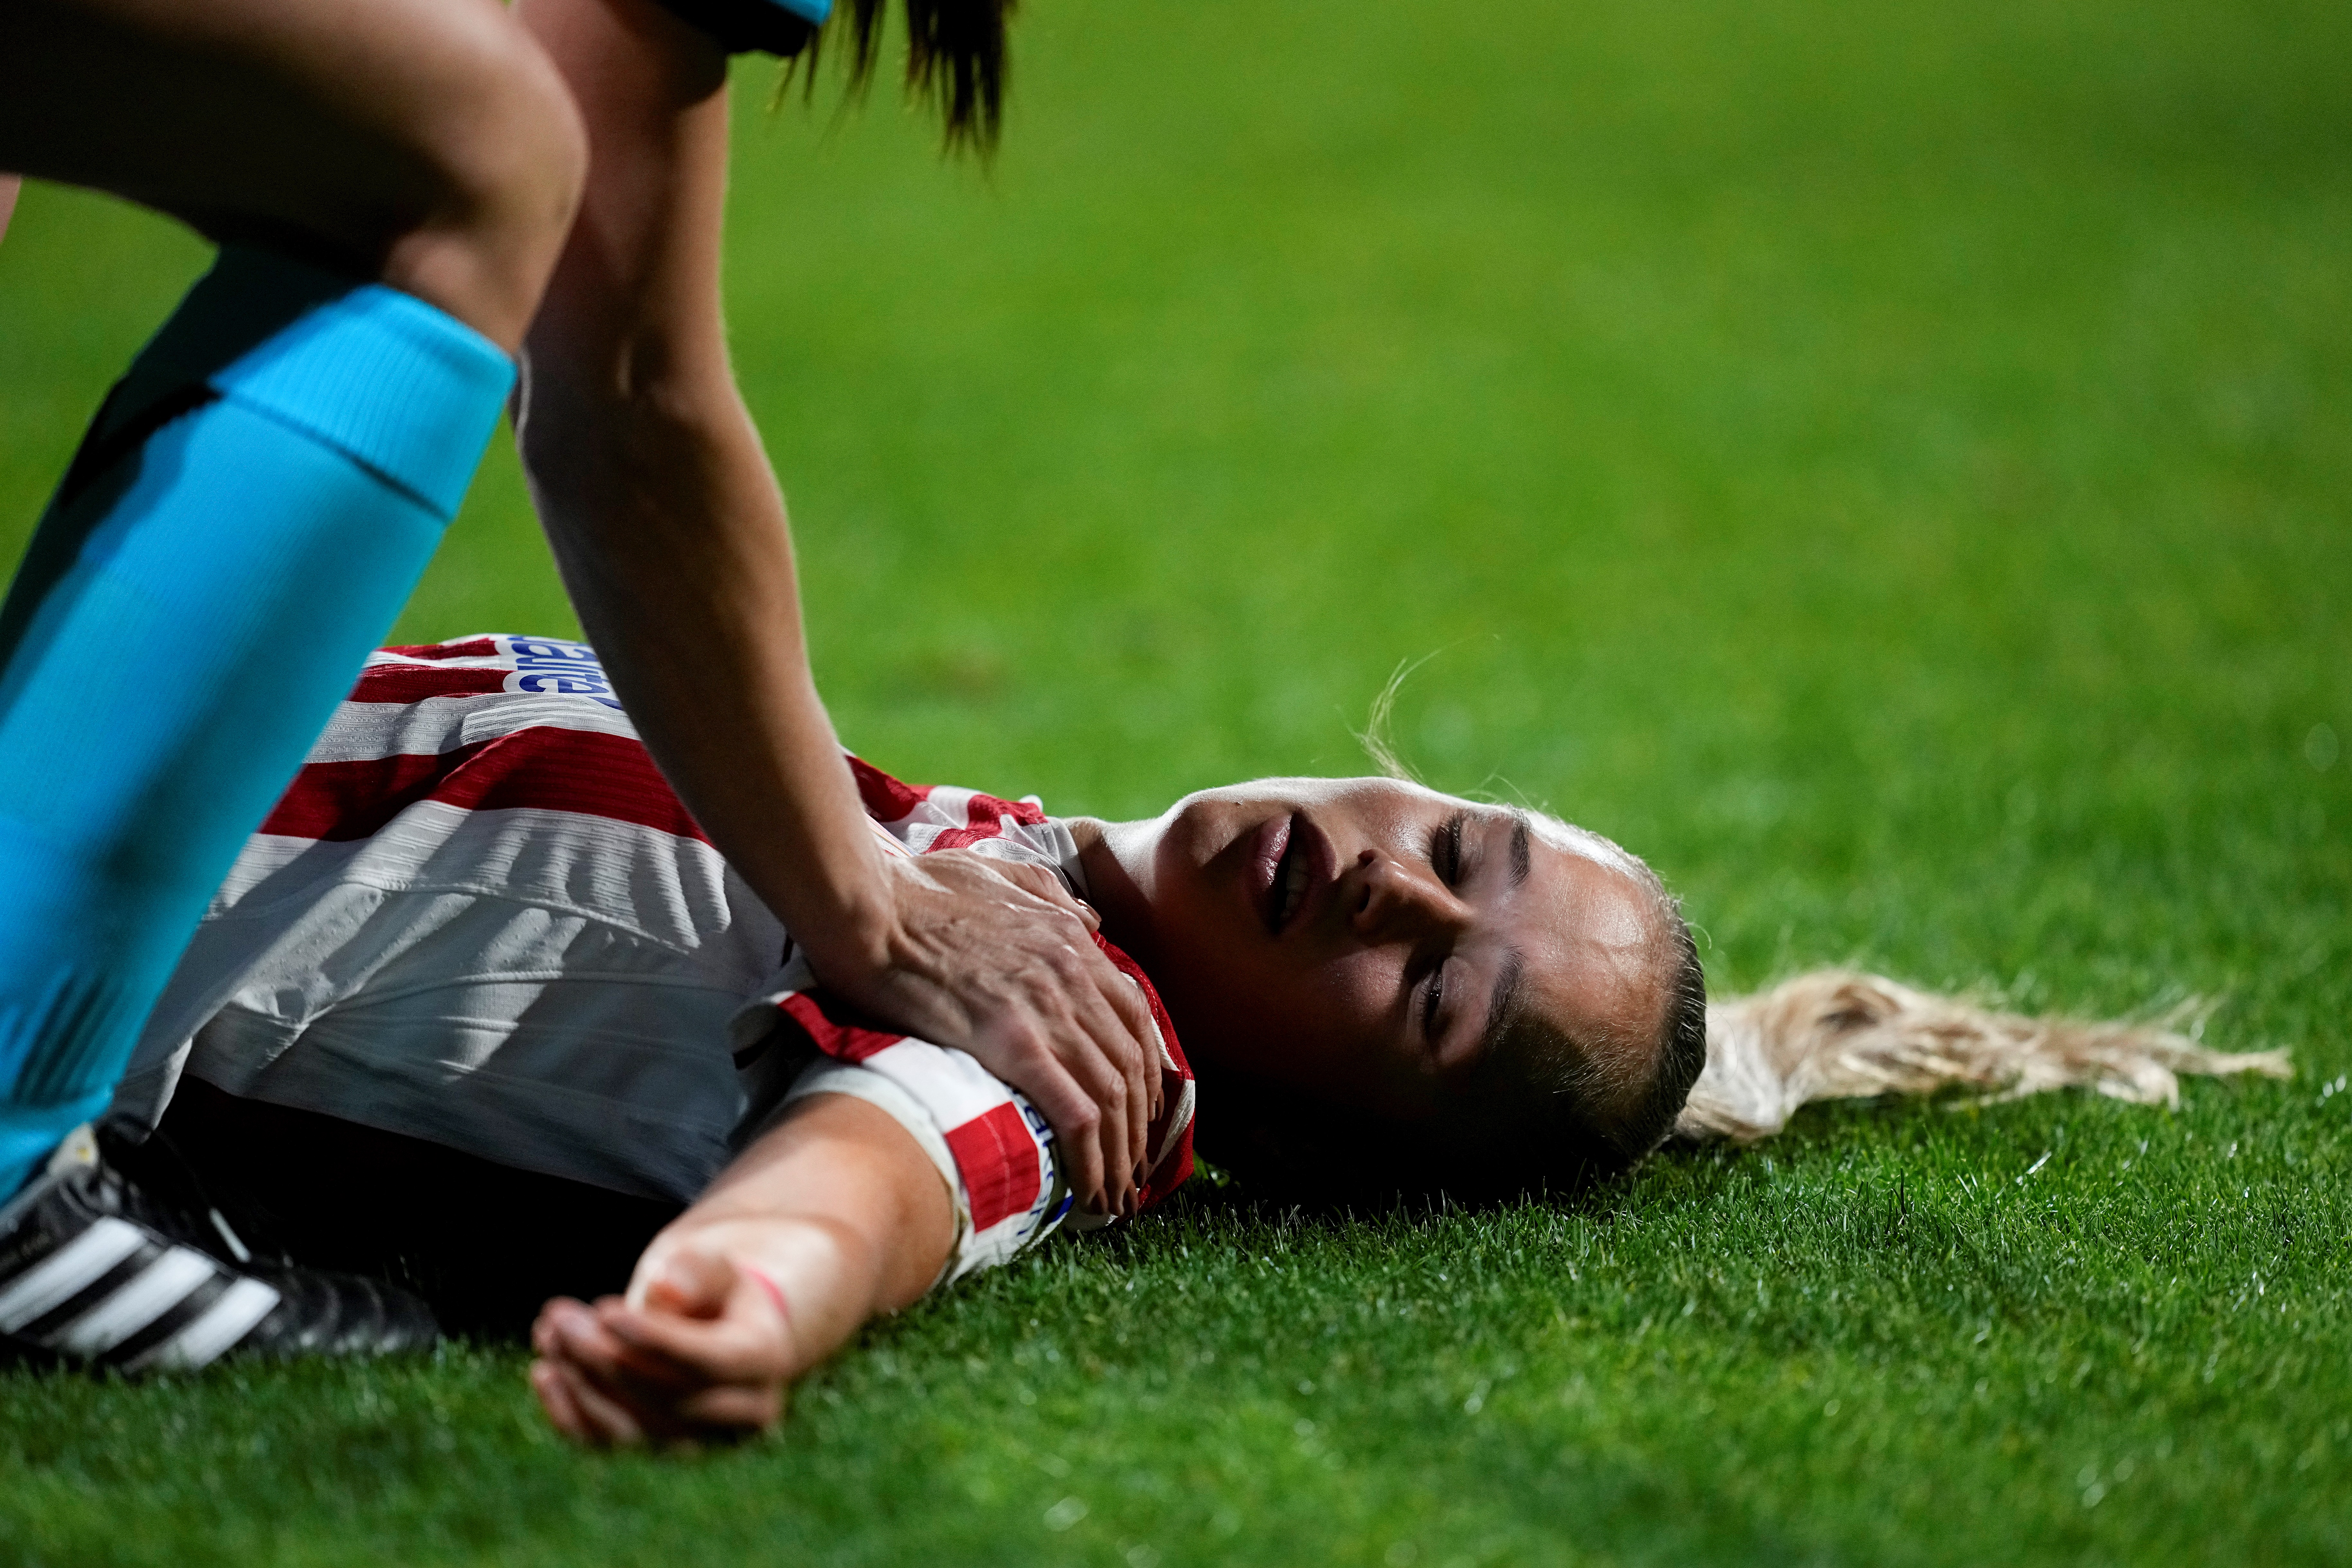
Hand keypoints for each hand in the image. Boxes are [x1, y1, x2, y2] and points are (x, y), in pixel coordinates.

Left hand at [529, 1247, 791, 1447]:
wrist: (722, 1323)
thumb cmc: (716, 1285)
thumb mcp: (715, 1263)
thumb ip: (698, 1271)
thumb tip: (665, 1291)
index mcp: (765, 1358)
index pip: (706, 1361)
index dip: (654, 1340)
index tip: (604, 1309)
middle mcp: (741, 1413)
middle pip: (664, 1396)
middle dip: (603, 1355)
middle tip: (558, 1314)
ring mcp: (700, 1439)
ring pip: (632, 1428)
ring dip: (580, 1383)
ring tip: (549, 1331)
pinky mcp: (660, 1450)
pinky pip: (610, 1446)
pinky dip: (571, 1415)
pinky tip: (544, 1373)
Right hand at [806, 849, 1159, 1216]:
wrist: (869, 903)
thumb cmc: (918, 889)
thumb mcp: (1003, 873)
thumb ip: (1052, 896)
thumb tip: (1092, 920)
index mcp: (1071, 940)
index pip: (1136, 1017)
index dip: (1148, 1072)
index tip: (1143, 1110)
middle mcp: (1072, 976)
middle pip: (1132, 1066)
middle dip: (1141, 1128)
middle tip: (1134, 1170)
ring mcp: (1047, 1010)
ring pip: (1112, 1097)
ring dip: (1121, 1155)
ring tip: (1116, 1198)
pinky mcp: (1012, 1042)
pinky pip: (1074, 1112)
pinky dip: (1092, 1158)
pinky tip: (1091, 1192)